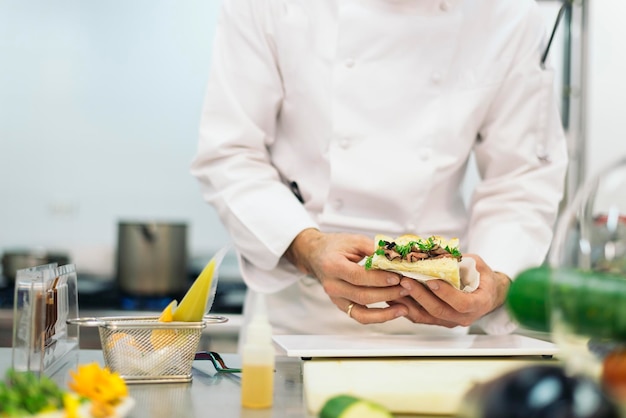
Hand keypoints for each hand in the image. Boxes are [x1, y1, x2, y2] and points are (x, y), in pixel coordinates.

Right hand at [285, 228, 408, 322]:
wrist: (316, 255)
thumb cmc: (335, 246)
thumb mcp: (354, 240)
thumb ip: (374, 249)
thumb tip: (396, 258)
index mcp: (333, 266)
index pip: (358, 276)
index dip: (379, 279)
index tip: (397, 277)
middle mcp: (332, 285)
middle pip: (362, 295)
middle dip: (387, 293)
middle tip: (406, 288)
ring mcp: (336, 298)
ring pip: (361, 312)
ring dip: (385, 311)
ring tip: (404, 307)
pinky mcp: (341, 305)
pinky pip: (360, 316)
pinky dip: (378, 317)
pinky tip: (393, 313)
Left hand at [388, 254, 509, 327]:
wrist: (486, 294)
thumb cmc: (482, 278)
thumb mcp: (478, 265)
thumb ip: (462, 261)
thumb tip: (440, 253)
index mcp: (479, 303)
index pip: (461, 303)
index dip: (446, 293)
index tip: (431, 281)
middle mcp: (464, 316)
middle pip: (439, 310)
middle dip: (420, 295)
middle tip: (406, 281)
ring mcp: (450, 321)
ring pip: (426, 316)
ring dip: (409, 302)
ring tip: (395, 288)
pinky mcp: (438, 321)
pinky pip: (420, 317)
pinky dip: (406, 307)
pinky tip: (394, 297)